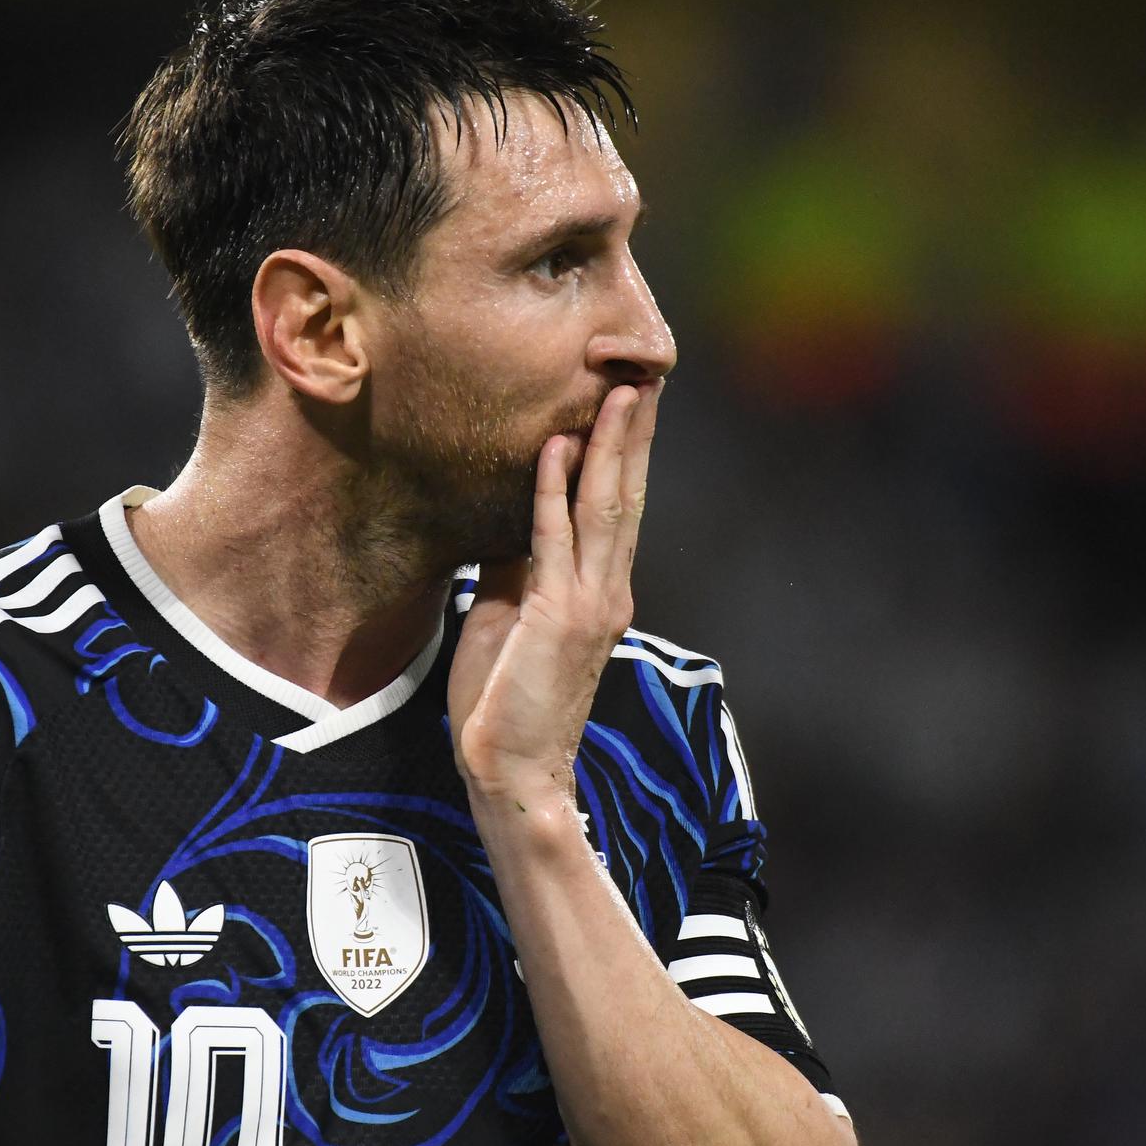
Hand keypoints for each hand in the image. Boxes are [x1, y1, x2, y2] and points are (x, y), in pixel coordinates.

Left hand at [448, 381, 659, 811]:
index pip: (614, 509)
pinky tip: (557, 445)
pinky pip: (555, 539)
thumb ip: (516, 568)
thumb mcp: (505, 618)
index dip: (623, 452)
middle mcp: (606, 590)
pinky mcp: (561, 617)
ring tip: (619, 390)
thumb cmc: (505, 705)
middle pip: (624, 495)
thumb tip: (508, 519)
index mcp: (598, 592)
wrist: (514, 773)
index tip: (627, 400)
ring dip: (610, 445)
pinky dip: (554, 489)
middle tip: (641, 372)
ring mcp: (590, 603)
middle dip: (633, 432)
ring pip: (604, 507)